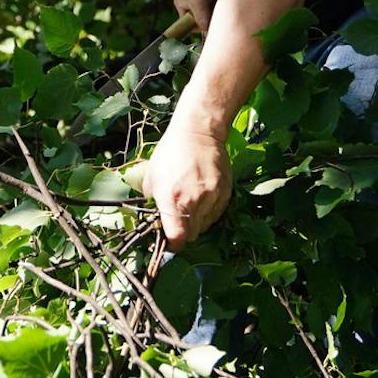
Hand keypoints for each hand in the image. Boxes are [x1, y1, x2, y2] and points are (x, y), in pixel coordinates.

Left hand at [140, 121, 231, 250]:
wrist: (198, 133)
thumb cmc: (170, 153)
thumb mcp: (152, 176)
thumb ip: (152, 202)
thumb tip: (155, 221)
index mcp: (171, 198)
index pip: (177, 238)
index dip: (172, 245)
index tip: (169, 242)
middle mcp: (193, 201)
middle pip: (191, 236)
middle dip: (183, 233)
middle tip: (177, 221)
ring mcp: (212, 198)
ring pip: (204, 227)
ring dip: (196, 223)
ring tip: (190, 206)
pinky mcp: (225, 193)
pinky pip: (216, 215)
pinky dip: (208, 213)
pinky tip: (202, 199)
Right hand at [174, 0, 219, 34]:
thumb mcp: (197, 2)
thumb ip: (201, 20)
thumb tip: (208, 35)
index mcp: (182, 6)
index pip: (191, 26)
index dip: (201, 29)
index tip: (212, 27)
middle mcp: (192, 1)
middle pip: (204, 17)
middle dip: (213, 17)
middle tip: (221, 15)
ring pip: (214, 8)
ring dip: (220, 7)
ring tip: (224, 1)